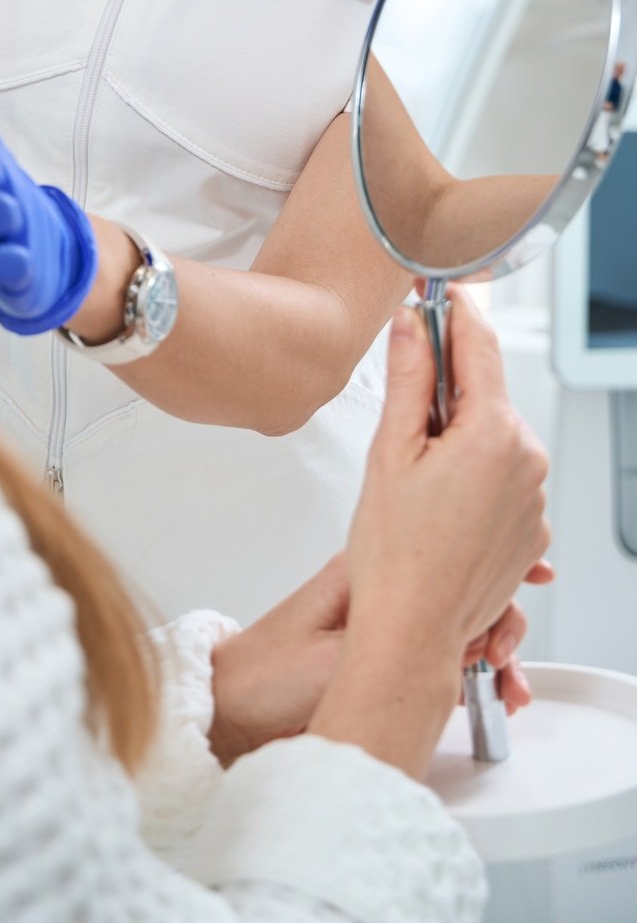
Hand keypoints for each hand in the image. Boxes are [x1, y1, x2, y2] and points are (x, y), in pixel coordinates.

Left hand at [211, 554, 548, 767]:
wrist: (234, 708)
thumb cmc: (271, 673)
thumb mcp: (336, 653)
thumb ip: (394, 639)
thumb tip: (453, 626)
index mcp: (368, 570)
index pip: (447, 550)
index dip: (494, 565)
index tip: (529, 577)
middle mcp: (383, 587)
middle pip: (462, 587)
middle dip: (499, 619)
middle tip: (505, 661)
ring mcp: (386, 620)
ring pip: (456, 620)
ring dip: (490, 648)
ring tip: (503, 686)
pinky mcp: (384, 652)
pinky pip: (440, 651)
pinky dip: (468, 669)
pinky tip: (484, 694)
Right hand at [310, 291, 550, 777]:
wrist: (412, 631)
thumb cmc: (395, 554)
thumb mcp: (389, 451)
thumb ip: (408, 379)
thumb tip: (414, 326)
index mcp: (494, 433)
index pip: (479, 344)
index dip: (455, 310)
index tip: (440, 290)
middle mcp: (527, 460)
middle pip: (485, 394)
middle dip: (446, 392)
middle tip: (400, 420)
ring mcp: (534, 497)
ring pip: (492, 437)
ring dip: (458, 438)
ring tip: (414, 480)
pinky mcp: (531, 528)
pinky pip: (501, 478)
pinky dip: (472, 477)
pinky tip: (437, 506)